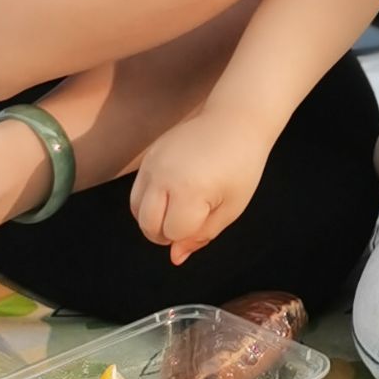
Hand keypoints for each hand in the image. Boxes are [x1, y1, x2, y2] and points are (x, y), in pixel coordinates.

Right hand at [130, 101, 274, 264]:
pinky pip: (137, 190)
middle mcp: (163, 176)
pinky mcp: (149, 155)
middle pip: (147, 226)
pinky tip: (174, 193)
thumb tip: (175, 258)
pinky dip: (149, 201)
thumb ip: (202, 235)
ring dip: (154, 219)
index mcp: (188, 190)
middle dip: (166, 234)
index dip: (191, 234)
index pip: (173, 233)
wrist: (236, 120)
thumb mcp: (231, 207)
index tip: (209, 216)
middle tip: (192, 220)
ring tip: (180, 210)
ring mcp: (152, 164)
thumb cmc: (241, 165)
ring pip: (136, 210)